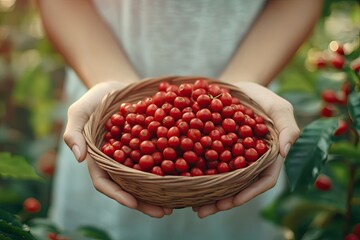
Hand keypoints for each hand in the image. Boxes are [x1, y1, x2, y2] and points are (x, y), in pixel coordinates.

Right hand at [63, 81, 172, 217]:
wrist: (118, 85)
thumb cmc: (95, 99)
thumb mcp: (80, 111)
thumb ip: (74, 132)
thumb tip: (78, 158)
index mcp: (99, 159)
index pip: (105, 182)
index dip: (118, 194)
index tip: (133, 203)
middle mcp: (119, 162)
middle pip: (130, 186)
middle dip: (146, 201)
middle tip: (164, 212)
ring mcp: (136, 155)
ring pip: (148, 178)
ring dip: (162, 191)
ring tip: (178, 202)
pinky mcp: (151, 145)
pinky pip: (161, 158)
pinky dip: (172, 168)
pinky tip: (186, 175)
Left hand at [194, 81, 299, 217]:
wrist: (237, 86)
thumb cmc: (262, 98)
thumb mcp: (279, 108)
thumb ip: (287, 128)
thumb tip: (285, 153)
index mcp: (266, 157)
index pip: (262, 180)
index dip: (249, 193)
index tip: (232, 202)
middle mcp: (246, 162)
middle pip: (237, 186)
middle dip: (221, 200)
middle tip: (203, 210)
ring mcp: (228, 156)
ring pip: (219, 179)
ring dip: (206, 193)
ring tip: (191, 204)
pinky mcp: (212, 147)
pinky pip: (204, 162)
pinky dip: (195, 172)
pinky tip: (182, 179)